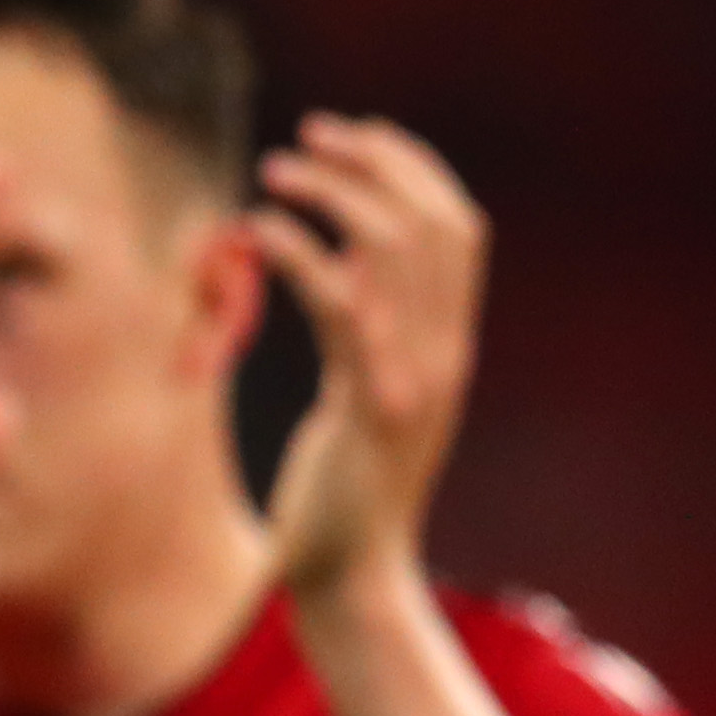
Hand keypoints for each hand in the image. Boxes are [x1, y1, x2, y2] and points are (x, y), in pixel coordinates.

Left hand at [251, 113, 487, 600]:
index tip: (357, 138)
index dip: (414, 169)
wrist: (349, 580)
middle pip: (434, 219)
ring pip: (393, 245)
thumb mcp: (367, 400)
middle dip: (374, 161)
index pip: (459, 229)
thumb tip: (346, 272)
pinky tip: (256, 231)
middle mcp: (442, 353)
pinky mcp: (368, 403)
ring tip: (273, 170)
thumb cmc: (340, 498)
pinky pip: (339, 300)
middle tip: (310, 135)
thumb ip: (370, 338)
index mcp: (450, 346)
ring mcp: (413, 377)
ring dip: (331, 191)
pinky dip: (297, 250)